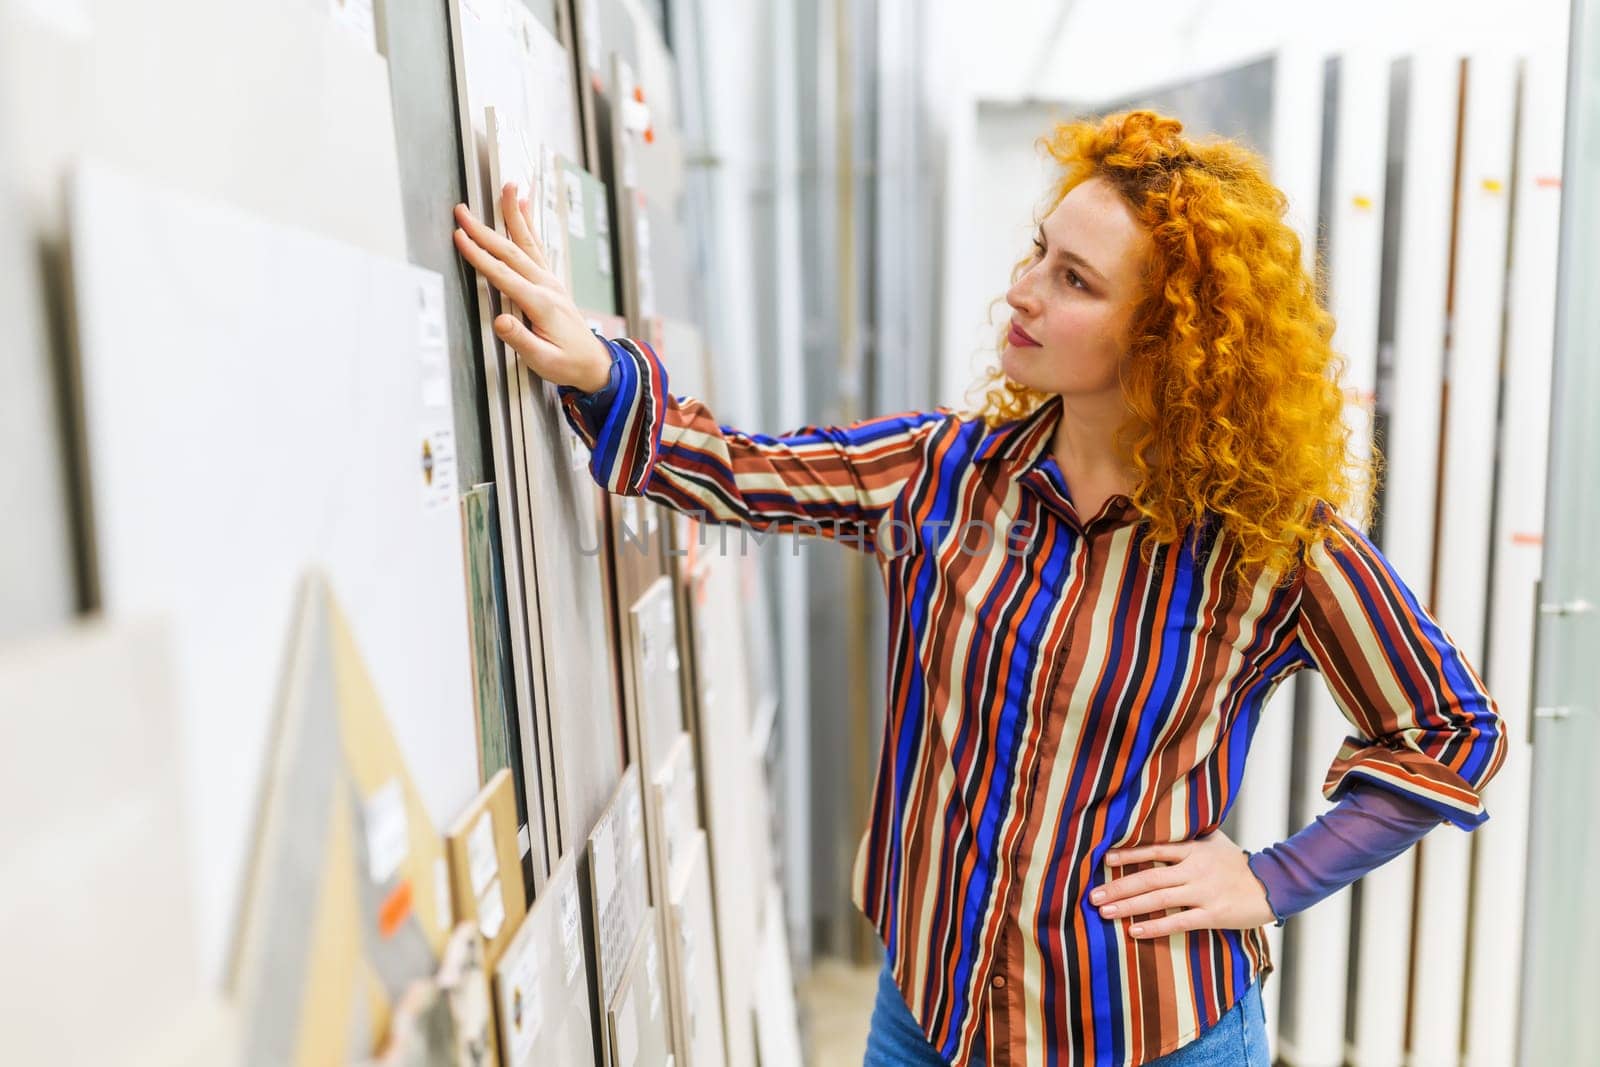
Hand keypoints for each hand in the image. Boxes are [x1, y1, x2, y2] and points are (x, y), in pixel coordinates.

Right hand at [452, 182, 612, 392]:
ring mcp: (550, 281)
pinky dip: (527, 224)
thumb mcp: (542, 360)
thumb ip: (520, 340)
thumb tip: (499, 322)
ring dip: (513, 214)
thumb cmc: (566, 363)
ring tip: (507, 187)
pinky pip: (536, 246)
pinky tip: (522, 206)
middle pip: (510, 252)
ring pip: (527, 242)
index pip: (503, 275)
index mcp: (541, 304)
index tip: (460, 237)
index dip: (479, 256)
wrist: (594, 363)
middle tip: (462, 210)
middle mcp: (547, 286)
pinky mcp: (551, 280)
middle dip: (484, 230)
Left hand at [1089, 829, 1276, 937]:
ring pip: (1158, 899)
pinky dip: (1154, 926)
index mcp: (1193, 850)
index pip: (1154, 849)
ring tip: (1104, 912)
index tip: (1103, 860)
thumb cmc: (1241, 864)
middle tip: (1092, 896)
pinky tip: (1133, 931)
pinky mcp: (1212, 914)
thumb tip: (1167, 823)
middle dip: (1118, 887)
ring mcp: (1203, 892)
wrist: (1275, 884)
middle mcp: (1194, 869)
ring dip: (1128, 906)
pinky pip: (1177, 922)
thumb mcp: (1216, 842)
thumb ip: (1191, 837)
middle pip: (1148, 877)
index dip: (1127, 855)